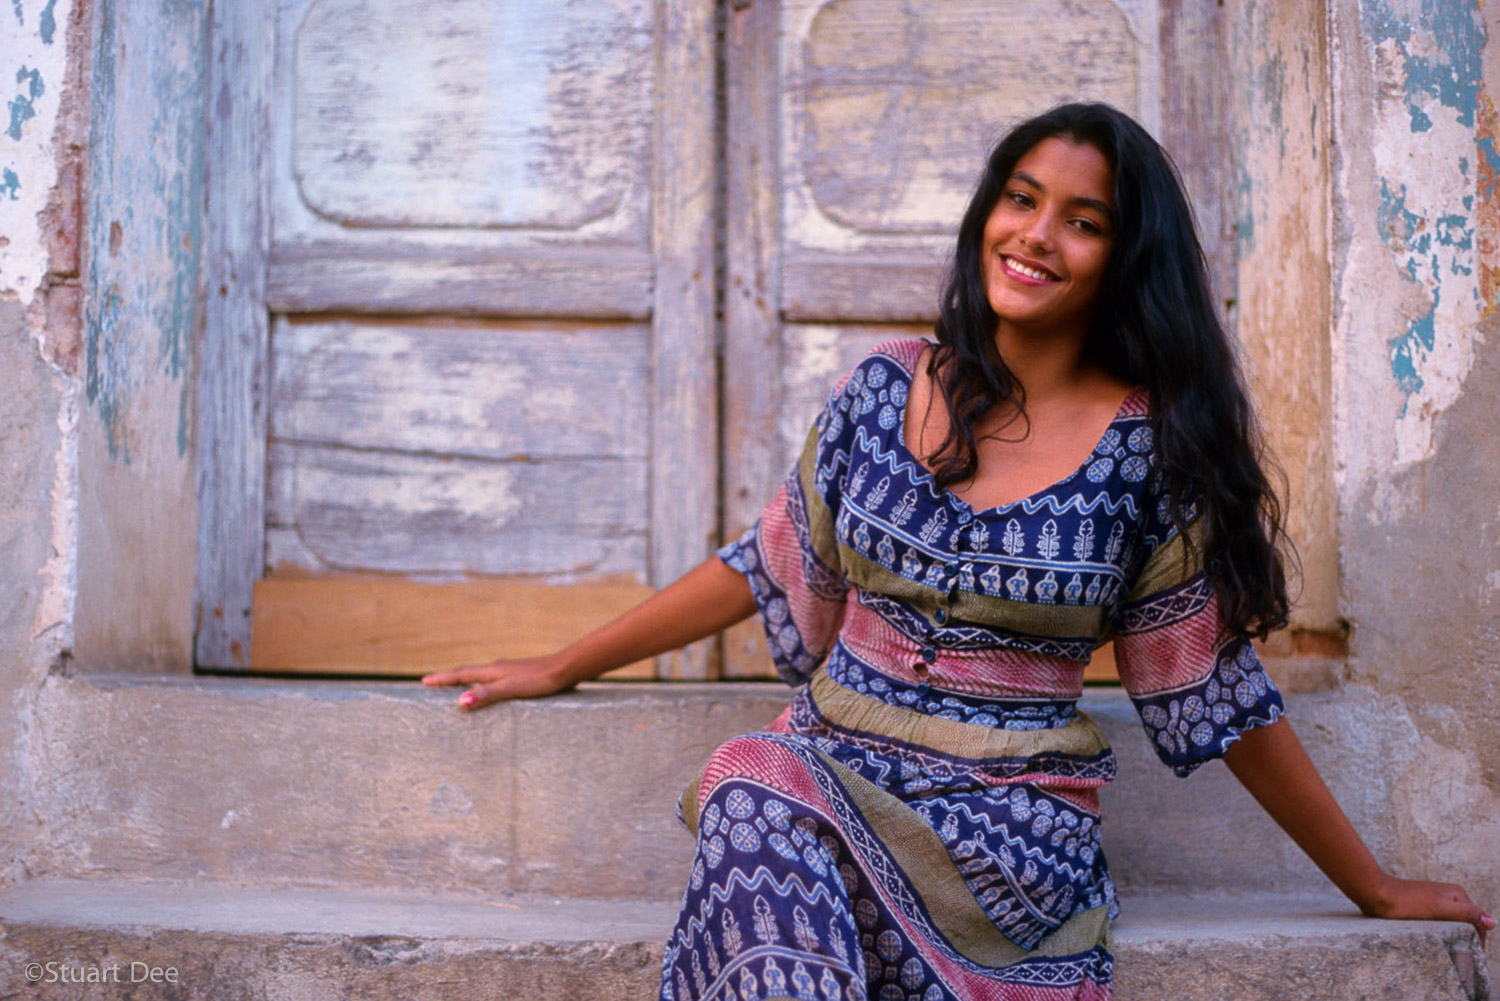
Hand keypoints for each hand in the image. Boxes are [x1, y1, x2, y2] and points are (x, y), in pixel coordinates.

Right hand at [421, 656, 575, 709]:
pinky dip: (481, 684)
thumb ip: (487, 695)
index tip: (424, 681)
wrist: (565, 669)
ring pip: (480, 675)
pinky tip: (489, 691)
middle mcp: (497, 668)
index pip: (461, 674)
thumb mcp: (511, 689)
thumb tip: (460, 701)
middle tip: (432, 683)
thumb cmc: (539, 680)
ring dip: (464, 681)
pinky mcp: (519, 676)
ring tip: (454, 688)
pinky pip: (492, 680)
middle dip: (449, 678)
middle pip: (467, 672)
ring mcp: (509, 671)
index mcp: (492, 670)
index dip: (442, 679)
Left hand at [1363, 873, 1493, 947]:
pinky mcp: (1422, 905)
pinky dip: (1440, 933)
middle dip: (1466, 939)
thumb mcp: (1440, 909)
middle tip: (1459, 960)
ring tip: (1448, 953)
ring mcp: (1436, 899)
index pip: (1478, 922)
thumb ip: (1467, 914)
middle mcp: (1449, 894)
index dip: (1477, 941)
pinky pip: (1438, 922)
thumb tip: (1493, 922)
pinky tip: (1433, 941)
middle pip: (1466, 923)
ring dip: (1453, 937)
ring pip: (1452, 923)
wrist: (1376, 894)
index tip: (1470, 960)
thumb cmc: (1407, 903)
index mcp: (1458, 894)